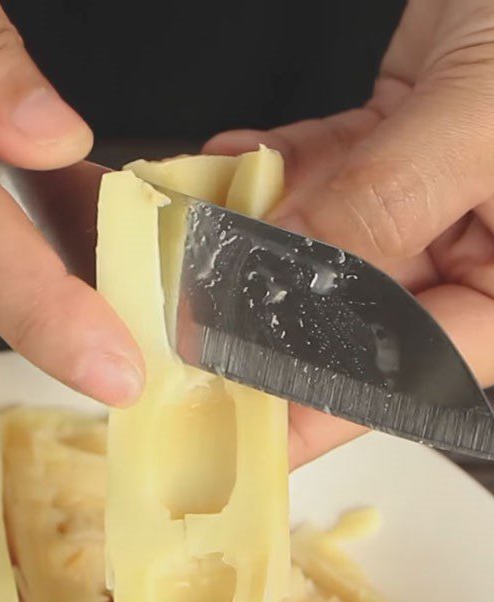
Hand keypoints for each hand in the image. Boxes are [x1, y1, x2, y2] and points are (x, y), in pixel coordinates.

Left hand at [205, 0, 493, 467]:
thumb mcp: (482, 123)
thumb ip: (386, 200)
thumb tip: (289, 264)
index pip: (404, 373)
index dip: (320, 407)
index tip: (245, 430)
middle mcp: (467, 254)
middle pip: (346, 315)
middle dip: (262, 315)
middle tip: (184, 334)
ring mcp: (427, 200)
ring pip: (320, 239)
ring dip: (251, 234)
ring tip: (187, 241)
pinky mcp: (394, 146)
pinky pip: (319, 171)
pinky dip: (271, 169)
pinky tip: (223, 168)